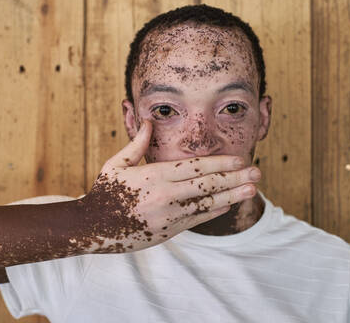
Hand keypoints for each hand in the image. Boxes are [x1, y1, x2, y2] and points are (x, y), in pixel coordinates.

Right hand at [79, 120, 259, 252]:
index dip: (221, 163)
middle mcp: (166, 195)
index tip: (239, 159)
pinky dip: (214, 210)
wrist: (93, 227)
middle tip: (257, 172)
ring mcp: (170, 215)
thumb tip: (149, 120)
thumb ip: (137, 143)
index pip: (196, 167)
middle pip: (208, 184)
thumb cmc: (105, 192)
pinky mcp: (169, 230)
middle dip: (235, 177)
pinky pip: (197, 218)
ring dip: (232, 195)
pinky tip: (229, 203)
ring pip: (208, 203)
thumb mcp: (117, 164)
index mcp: (155, 175)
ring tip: (252, 188)